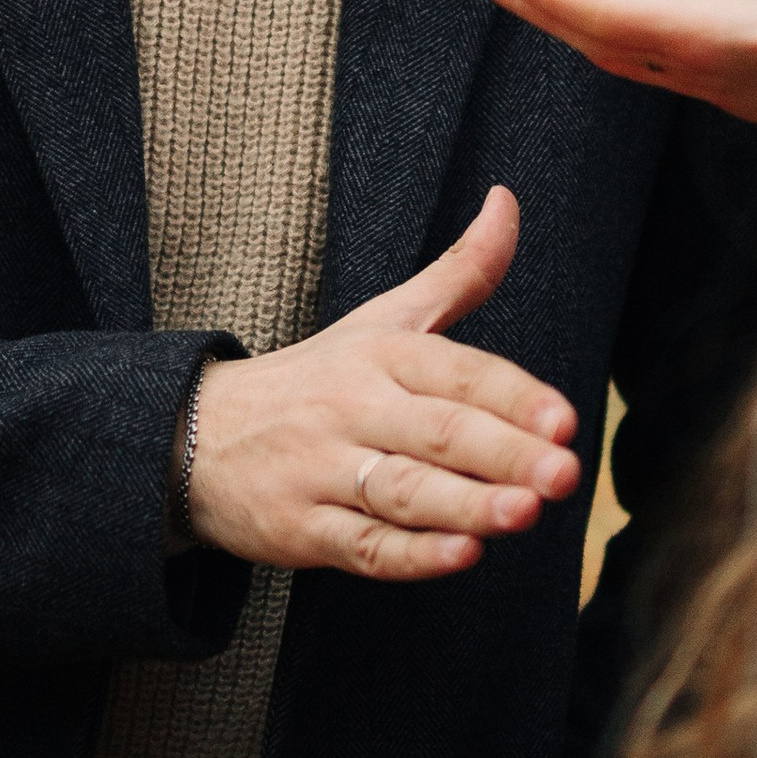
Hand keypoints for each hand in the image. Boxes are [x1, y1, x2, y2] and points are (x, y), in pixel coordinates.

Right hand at [186, 186, 580, 580]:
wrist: (190, 435)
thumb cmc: (315, 381)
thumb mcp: (383, 320)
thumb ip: (459, 272)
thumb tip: (508, 201)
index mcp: (382, 355)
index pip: (457, 373)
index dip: (514, 397)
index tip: (565, 420)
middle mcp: (353, 408)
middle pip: (437, 432)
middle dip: (504, 453)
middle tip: (566, 473)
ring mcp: (323, 470)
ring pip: (403, 490)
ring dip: (466, 505)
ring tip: (524, 514)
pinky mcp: (300, 528)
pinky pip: (361, 545)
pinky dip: (411, 555)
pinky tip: (460, 556)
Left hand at [469, 0, 756, 140]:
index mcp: (724, 53)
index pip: (617, 24)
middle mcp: (708, 70)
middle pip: (601, 39)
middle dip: (538, 2)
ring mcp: (718, 77)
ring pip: (620, 47)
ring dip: (565, 12)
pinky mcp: (735, 73)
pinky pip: (649, 49)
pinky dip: (608, 20)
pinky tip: (595, 8)